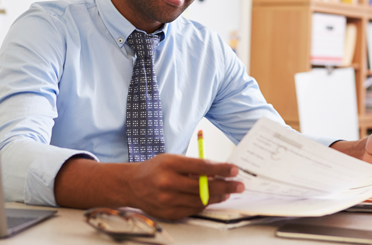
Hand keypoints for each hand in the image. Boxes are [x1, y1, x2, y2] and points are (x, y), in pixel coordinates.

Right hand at [127, 154, 243, 219]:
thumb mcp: (172, 159)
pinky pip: (193, 210)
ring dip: (218, 196)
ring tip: (228, 192)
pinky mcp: (169, 213)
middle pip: (204, 186)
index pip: (202, 167)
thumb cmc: (155, 169)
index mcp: (170, 164)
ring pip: (201, 200)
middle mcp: (168, 183)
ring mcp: (168, 200)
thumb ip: (194, 166)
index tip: (234, 170)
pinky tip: (212, 199)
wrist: (132, 186)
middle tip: (239, 185)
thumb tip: (218, 171)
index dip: (221, 169)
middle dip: (226, 186)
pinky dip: (204, 204)